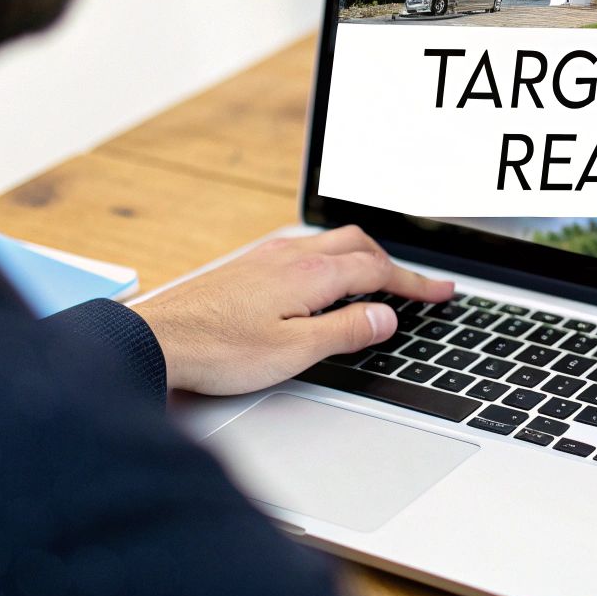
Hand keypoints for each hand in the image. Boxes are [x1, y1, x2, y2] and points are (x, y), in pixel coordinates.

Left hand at [132, 227, 454, 394]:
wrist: (155, 341)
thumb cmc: (217, 351)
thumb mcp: (295, 352)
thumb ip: (346, 331)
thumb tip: (385, 316)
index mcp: (311, 275)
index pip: (378, 271)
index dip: (415, 283)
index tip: (442, 292)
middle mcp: (290, 256)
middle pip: (358, 245)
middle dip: (393, 265)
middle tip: (416, 288)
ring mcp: (266, 258)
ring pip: (330, 243)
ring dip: (362, 258)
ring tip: (376, 281)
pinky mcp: (246, 267)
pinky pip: (304, 250)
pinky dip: (331, 260)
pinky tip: (322, 281)